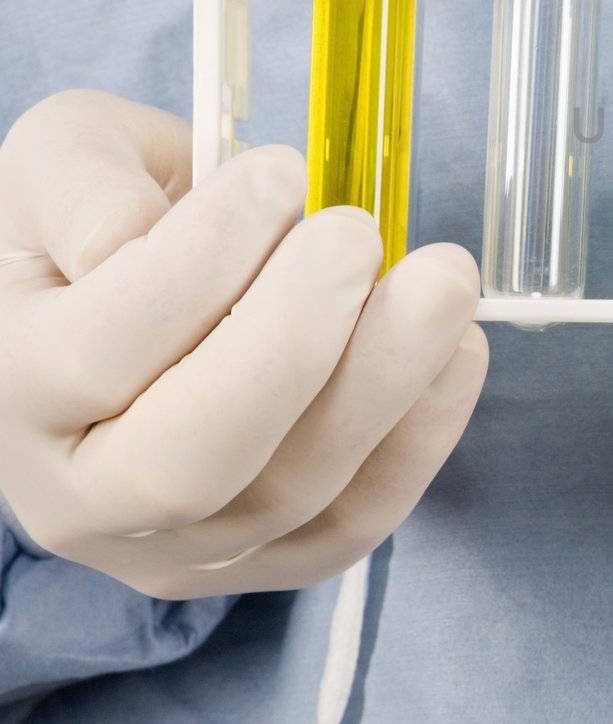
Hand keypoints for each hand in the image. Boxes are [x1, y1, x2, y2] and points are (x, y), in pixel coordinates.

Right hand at [0, 91, 488, 598]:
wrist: (128, 309)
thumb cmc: (98, 226)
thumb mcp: (65, 165)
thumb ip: (83, 186)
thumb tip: (137, 237)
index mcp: (9, 387)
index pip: (99, 351)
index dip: (202, 259)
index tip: (280, 171)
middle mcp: (81, 496)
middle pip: (188, 461)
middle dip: (293, 341)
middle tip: (357, 235)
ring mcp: (182, 547)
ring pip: (289, 494)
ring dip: (384, 381)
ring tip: (439, 280)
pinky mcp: (274, 558)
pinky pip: (356, 519)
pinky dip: (423, 435)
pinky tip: (457, 348)